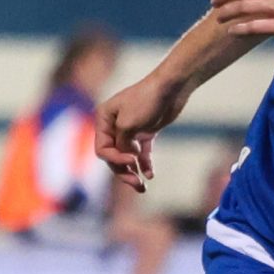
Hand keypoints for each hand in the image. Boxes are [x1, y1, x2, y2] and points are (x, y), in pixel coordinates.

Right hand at [94, 71, 187, 192]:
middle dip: (124, 172)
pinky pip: (142, 152)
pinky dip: (145, 163)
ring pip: (128, 157)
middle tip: (136, 184)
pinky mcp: (145, 132)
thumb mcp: (128, 124)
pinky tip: (151, 174)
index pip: (102, 149)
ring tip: (143, 187)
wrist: (171, 86)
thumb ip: (122, 144)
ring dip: (134, 172)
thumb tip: (125, 160)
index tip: (132, 161)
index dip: (115, 159)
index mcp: (102, 121)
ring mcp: (129, 130)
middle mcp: (113, 127)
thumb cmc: (146, 100)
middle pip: (114, 157)